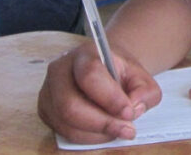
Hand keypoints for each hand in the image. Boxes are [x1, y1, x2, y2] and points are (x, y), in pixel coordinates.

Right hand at [37, 42, 161, 144]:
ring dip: (96, 133)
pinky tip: (104, 131)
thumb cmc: (121, 73)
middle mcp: (60, 70)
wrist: (105, 68)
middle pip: (70, 105)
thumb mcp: (141, 76)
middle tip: (127, 129)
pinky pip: (63, 131)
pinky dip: (87, 137)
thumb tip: (133, 109)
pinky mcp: (45, 110)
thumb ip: (145, 91)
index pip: (90, 76)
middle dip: (102, 123)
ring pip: (66, 123)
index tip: (129, 112)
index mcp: (85, 54)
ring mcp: (48, 91)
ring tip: (118, 130)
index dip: (110, 98)